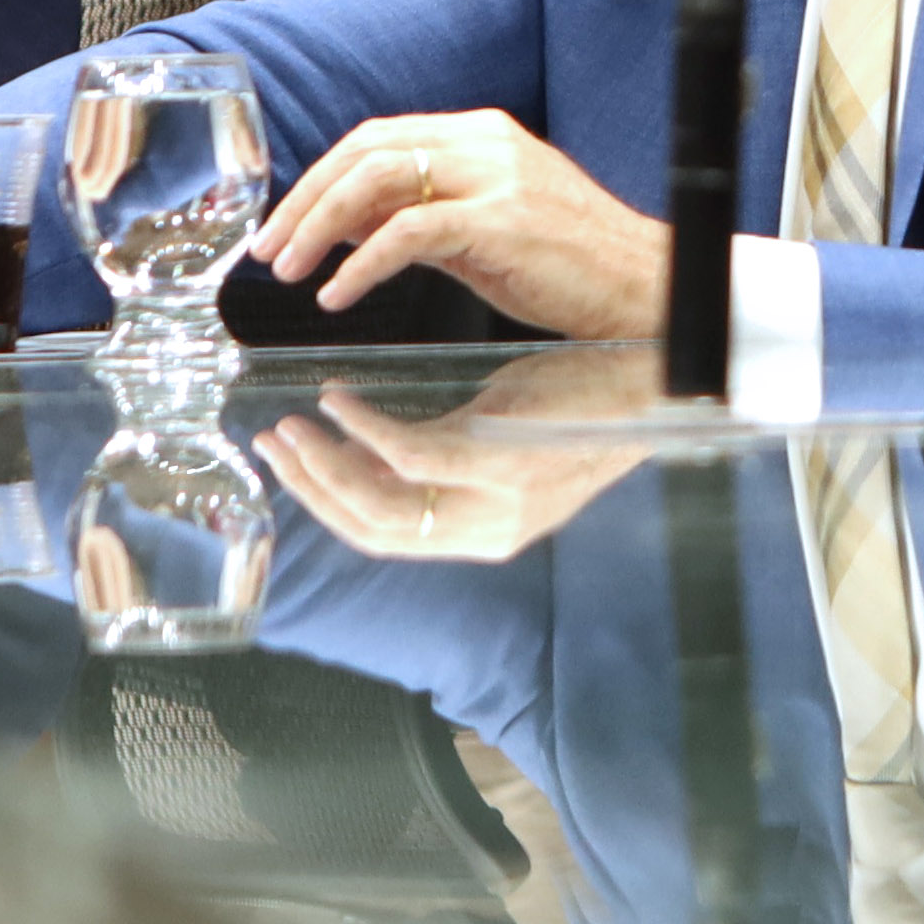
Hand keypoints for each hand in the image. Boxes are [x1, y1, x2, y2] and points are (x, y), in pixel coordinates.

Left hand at [254, 112, 663, 337]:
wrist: (648, 288)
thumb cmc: (571, 267)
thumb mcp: (484, 232)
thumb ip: (421, 219)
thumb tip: (343, 231)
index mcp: (481, 135)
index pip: (375, 138)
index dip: (317, 177)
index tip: (281, 222)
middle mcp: (485, 142)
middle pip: (365, 150)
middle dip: (303, 200)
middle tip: (267, 250)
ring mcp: (496, 176)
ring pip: (378, 178)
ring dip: (319, 226)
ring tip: (289, 272)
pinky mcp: (503, 220)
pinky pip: (408, 231)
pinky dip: (361, 262)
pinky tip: (339, 293)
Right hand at [255, 354, 663, 559]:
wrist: (653, 384)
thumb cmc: (579, 402)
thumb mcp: (499, 439)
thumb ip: (440, 452)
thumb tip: (366, 447)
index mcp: (487, 533)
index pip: (386, 539)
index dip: (326, 507)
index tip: (288, 466)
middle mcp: (489, 532)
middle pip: (372, 531)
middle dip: (311, 490)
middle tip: (270, 445)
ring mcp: (496, 505)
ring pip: (382, 502)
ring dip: (324, 465)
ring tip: (290, 426)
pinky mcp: (503, 465)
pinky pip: (410, 456)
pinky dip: (363, 428)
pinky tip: (338, 400)